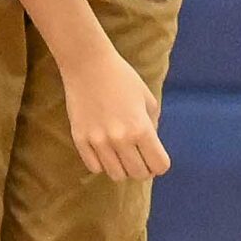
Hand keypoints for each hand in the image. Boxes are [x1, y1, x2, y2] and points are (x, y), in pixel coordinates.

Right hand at [64, 43, 170, 180]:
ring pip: (116, 175)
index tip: (155, 157)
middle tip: (139, 157)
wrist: (88, 65)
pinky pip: (94, 167)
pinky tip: (104, 150)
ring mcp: (98, 142)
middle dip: (143, 169)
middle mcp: (121, 139)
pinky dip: (102, 163)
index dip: (160, 163)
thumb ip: (152, 125)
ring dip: (122, 168)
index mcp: (141, 129)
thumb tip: (151, 146)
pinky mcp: (80, 140)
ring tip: (121, 154)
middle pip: (138, 174)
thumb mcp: (147, 99)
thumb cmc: (122, 78)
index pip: (159, 166)